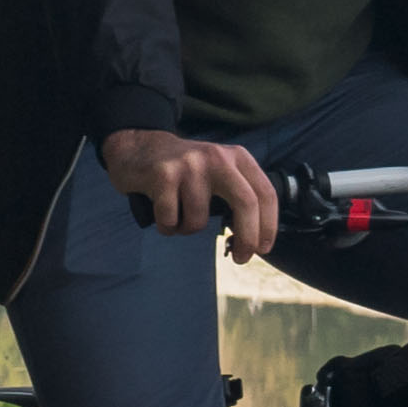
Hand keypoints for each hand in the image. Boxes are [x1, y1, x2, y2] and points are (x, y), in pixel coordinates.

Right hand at [98, 126, 281, 258]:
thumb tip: (254, 240)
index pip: (264, 193)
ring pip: (199, 220)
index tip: (263, 248)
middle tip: (241, 258)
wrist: (138, 148)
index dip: (268, 225)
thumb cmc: (184, 171)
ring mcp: (190, 165)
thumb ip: (237, 195)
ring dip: (187, 229)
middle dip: (247, 238)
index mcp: (237, 157)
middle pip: (245, 203)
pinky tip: (162, 211)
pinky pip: (170, 221)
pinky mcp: (163, 175)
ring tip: (178, 215)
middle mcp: (217, 157)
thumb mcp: (218, 171)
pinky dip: (166, 226)